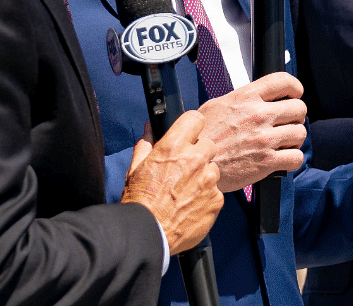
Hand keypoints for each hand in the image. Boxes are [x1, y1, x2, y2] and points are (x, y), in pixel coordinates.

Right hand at [121, 110, 222, 253]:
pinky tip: (192, 205)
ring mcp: (208, 181)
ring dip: (204, 175)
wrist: (149, 233)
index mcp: (173, 148)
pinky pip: (216, 191)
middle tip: (186, 167)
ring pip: (214, 168)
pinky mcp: (216, 200)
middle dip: (199, 153)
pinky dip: (207, 196)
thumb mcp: (135, 168)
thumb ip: (146, 144)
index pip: (195, 119)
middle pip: (208, 144)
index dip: (192, 126)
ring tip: (187, 190)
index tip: (189, 134)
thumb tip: (149, 129)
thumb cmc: (140, 202)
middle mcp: (194, 160)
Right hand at [197, 72, 307, 191]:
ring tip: (282, 142)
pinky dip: (292, 159)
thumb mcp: (216, 105)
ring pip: (300, 133)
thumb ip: (240, 99)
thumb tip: (254, 97)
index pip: (283, 81)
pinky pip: (296, 158)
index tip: (294, 94)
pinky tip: (282, 159)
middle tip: (287, 123)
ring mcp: (264, 139)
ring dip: (294, 139)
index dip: (294, 88)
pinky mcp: (267, 162)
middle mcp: (258, 115)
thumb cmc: (201, 136)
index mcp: (246, 98)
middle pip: (299, 108)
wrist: (194, 163)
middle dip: (296, 116)